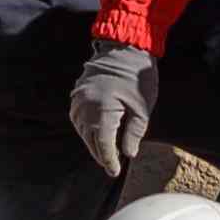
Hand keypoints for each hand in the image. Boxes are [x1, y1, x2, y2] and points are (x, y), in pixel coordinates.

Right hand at [69, 44, 158, 178]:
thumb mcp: (142, 108)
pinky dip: (86, 128)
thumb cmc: (138, 77)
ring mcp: (78, 98)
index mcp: (102, 110)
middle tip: (111, 165)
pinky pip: (78, 117)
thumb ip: (134, 133)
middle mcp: (85, 105)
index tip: (114, 171)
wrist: (125, 47)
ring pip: (81, 129)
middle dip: (100, 153)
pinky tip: (96, 133)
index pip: (103, 144)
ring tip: (105, 152)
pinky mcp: (77, 92)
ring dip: (92, 141)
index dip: (109, 160)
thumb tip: (128, 154)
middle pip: (90, 138)